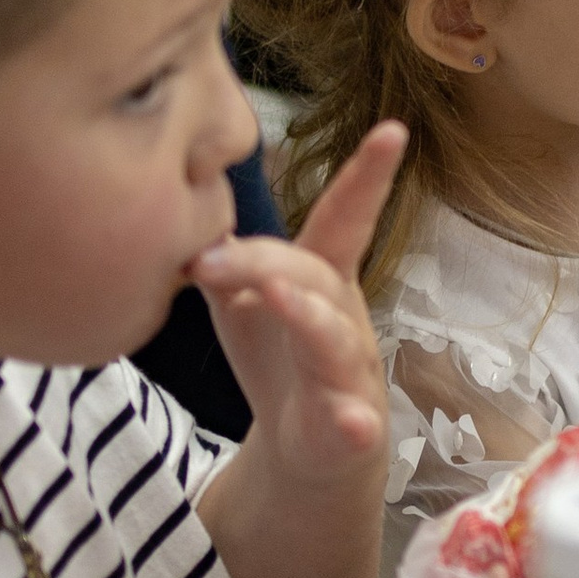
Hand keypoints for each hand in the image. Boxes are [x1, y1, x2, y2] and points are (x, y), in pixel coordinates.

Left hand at [191, 121, 400, 485]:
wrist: (306, 448)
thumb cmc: (279, 358)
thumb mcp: (245, 300)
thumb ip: (224, 258)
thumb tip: (184, 209)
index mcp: (323, 278)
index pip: (345, 219)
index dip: (368, 176)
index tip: (394, 129)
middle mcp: (345, 318)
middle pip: (314, 275)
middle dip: (265, 264)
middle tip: (207, 263)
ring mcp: (352, 373)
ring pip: (334, 340)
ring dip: (309, 318)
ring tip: (279, 299)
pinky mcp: (350, 428)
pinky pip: (355, 423)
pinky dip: (353, 422)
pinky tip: (352, 421)